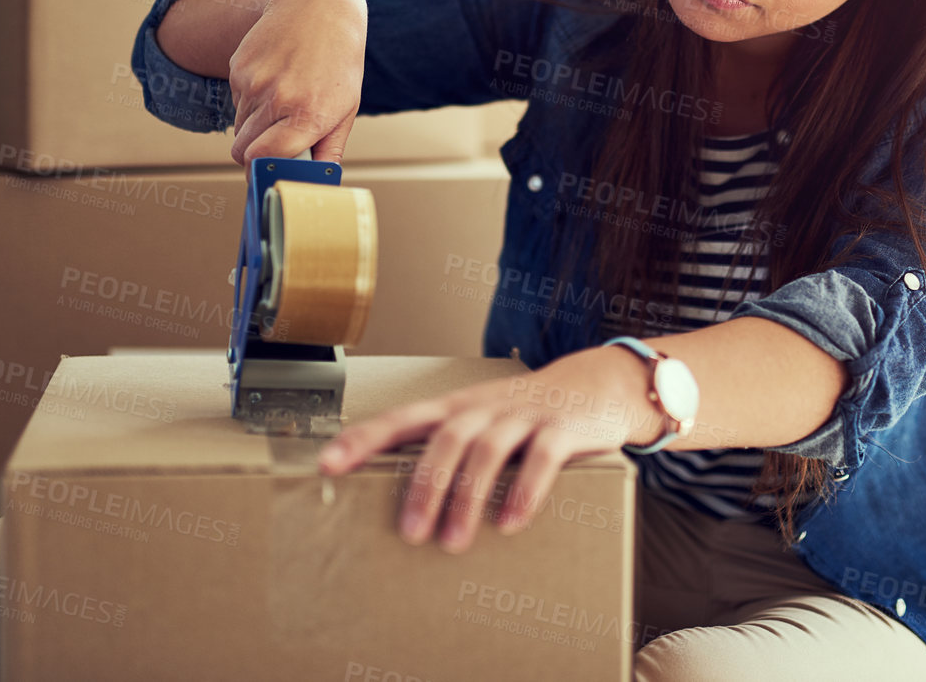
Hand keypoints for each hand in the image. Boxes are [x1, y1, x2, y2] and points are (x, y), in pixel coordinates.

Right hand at [227, 0, 367, 166]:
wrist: (318, 8)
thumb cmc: (338, 63)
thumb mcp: (345, 108)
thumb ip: (329, 149)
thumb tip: (317, 181)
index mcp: (308, 114)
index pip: (266, 157)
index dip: (261, 169)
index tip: (265, 173)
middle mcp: (278, 99)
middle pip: (243, 150)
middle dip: (252, 154)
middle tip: (271, 144)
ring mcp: (254, 82)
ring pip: (238, 127)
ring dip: (253, 124)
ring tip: (282, 100)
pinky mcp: (238, 68)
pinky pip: (236, 101)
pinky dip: (250, 99)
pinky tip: (273, 78)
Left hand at [314, 351, 655, 553]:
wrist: (598, 384)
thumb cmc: (526, 416)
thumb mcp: (483, 425)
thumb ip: (450, 456)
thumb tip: (401, 512)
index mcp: (457, 408)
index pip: (401, 418)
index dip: (363, 439)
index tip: (327, 465)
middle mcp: (486, 407)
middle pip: (446, 438)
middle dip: (424, 486)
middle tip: (410, 533)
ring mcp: (525, 414)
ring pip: (488, 449)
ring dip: (468, 496)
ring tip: (454, 542)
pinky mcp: (564, 427)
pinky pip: (543, 456)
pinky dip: (526, 490)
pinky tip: (511, 523)